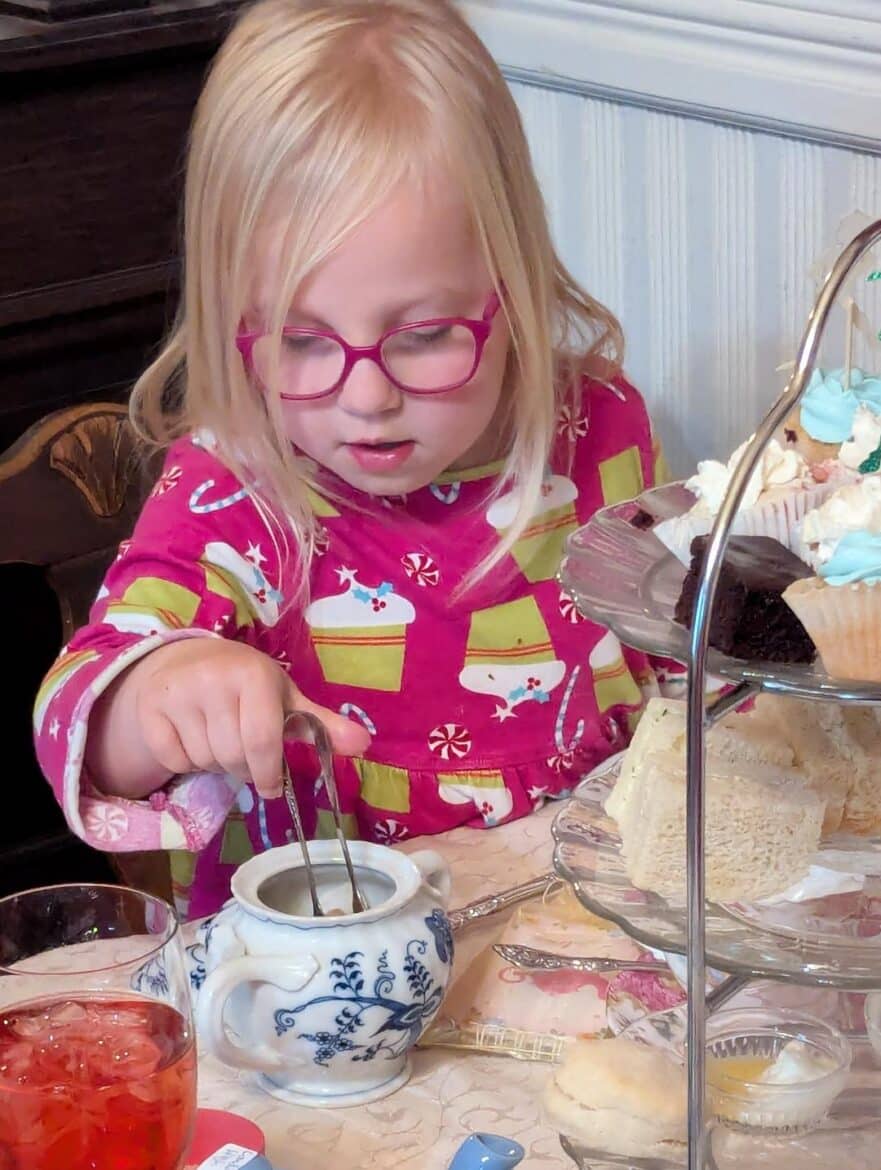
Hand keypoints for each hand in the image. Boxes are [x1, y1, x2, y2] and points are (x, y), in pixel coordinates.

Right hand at [87, 638, 371, 798]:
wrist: (187, 659)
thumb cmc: (247, 683)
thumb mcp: (287, 698)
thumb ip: (322, 724)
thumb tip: (365, 745)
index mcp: (253, 676)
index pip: (263, 742)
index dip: (270, 773)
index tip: (273, 786)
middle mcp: (212, 679)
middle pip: (232, 757)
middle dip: (244, 768)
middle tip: (245, 755)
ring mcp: (177, 693)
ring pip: (203, 760)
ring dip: (216, 764)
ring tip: (220, 739)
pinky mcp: (149, 709)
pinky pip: (172, 760)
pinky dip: (186, 761)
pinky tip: (193, 738)